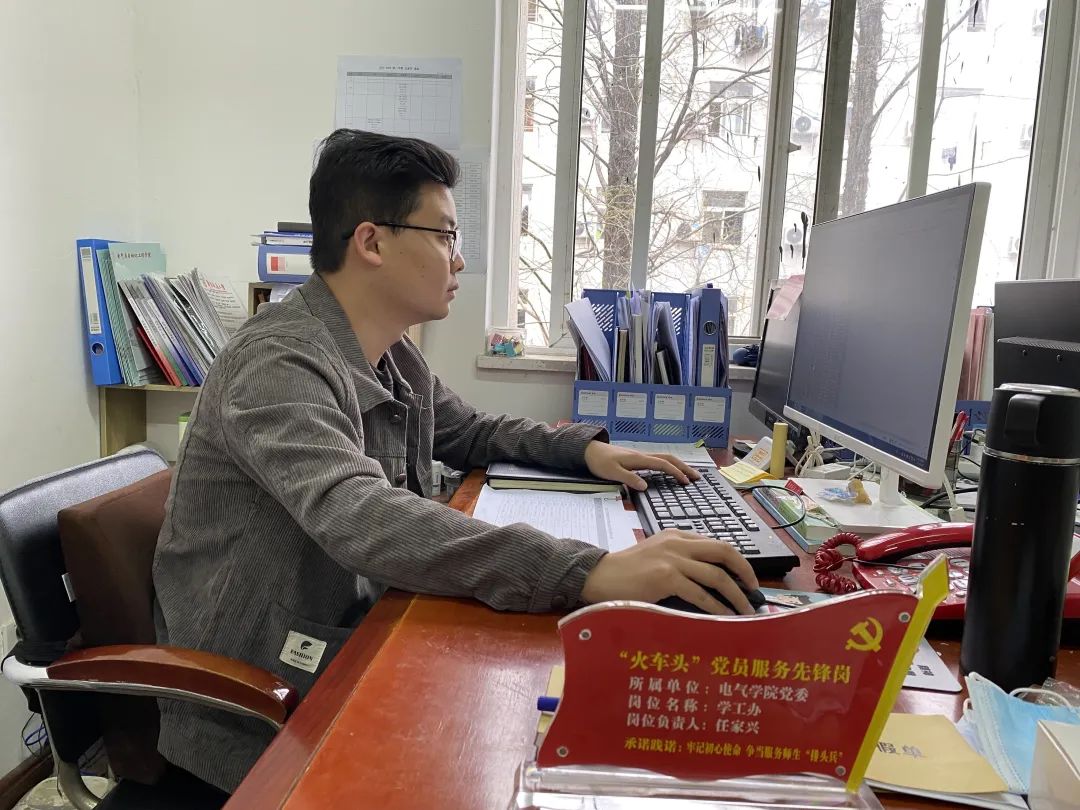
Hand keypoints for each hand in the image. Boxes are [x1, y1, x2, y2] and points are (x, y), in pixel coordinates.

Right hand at [580, 530, 759, 614]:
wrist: (599, 575)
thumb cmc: (626, 571)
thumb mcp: (657, 554)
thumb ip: (681, 558)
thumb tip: (712, 580)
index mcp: (677, 535)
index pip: (716, 543)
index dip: (737, 561)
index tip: (746, 579)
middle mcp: (678, 543)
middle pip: (724, 551)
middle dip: (745, 571)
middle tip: (754, 590)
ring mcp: (672, 559)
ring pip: (717, 575)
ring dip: (736, 595)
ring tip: (745, 610)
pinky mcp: (665, 577)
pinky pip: (701, 594)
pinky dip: (717, 607)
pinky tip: (725, 616)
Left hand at [583, 441, 700, 491]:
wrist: (589, 450)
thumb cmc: (599, 461)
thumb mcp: (612, 472)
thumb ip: (628, 478)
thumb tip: (645, 486)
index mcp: (639, 459)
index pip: (662, 464)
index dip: (675, 472)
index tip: (686, 482)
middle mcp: (642, 456)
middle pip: (669, 458)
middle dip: (684, 467)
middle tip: (696, 477)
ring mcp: (640, 456)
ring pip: (665, 457)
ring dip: (678, 465)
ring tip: (689, 474)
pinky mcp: (637, 459)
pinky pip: (658, 460)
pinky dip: (669, 465)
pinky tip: (671, 471)